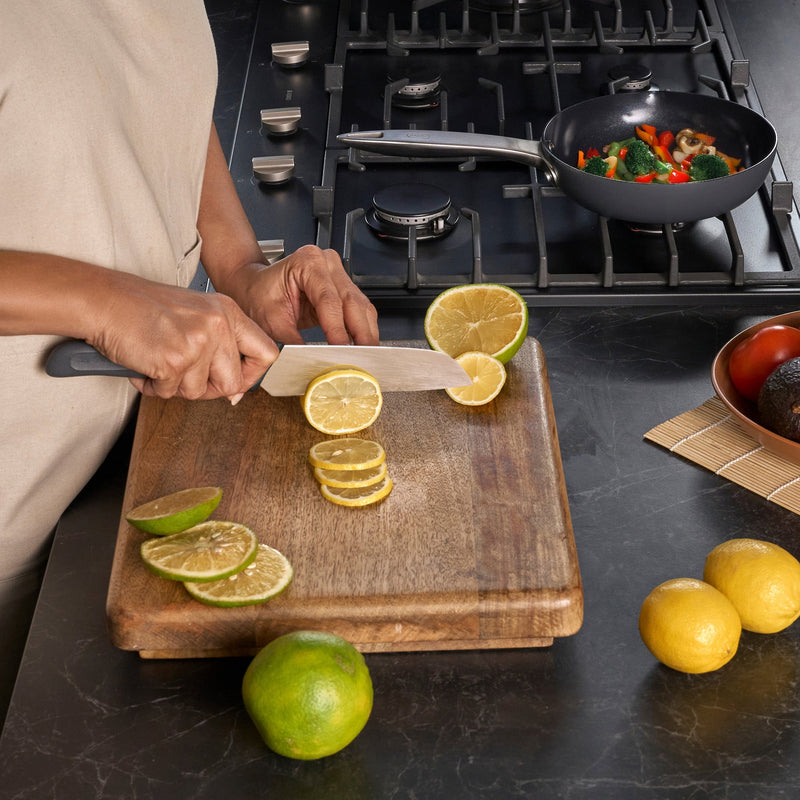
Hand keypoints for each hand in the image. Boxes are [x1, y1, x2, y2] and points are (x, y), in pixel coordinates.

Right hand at [89, 272, 277, 399]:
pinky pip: (170, 392)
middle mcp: (218, 325)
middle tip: (185, 377)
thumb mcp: (196, 315)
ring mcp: (198, 343)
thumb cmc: (143, 308)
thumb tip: (237, 392)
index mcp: (228, 312)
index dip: (253, 375)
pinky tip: (145, 364)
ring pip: (199, 392)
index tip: (237, 381)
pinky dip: (153, 386)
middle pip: (234, 383)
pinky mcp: (175, 360)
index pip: (267, 353)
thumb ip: (222, 347)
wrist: (104, 300)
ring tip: (159, 362)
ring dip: (175, 386)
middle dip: (208, 389)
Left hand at [222, 245, 379, 345]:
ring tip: (366, 357)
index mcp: (307, 262)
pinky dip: (362, 330)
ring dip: (366, 333)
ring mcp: (338, 274)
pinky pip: (360, 310)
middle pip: (353, 302)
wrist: (254, 287)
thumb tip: (315, 360)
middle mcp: (327, 263)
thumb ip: (295, 341)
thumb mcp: (271, 321)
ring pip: (362, 307)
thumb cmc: (258, 295)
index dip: (338, 329)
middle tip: (364, 359)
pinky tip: (362, 346)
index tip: (342, 351)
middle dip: (361, 334)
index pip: (329, 300)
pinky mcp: (343, 288)